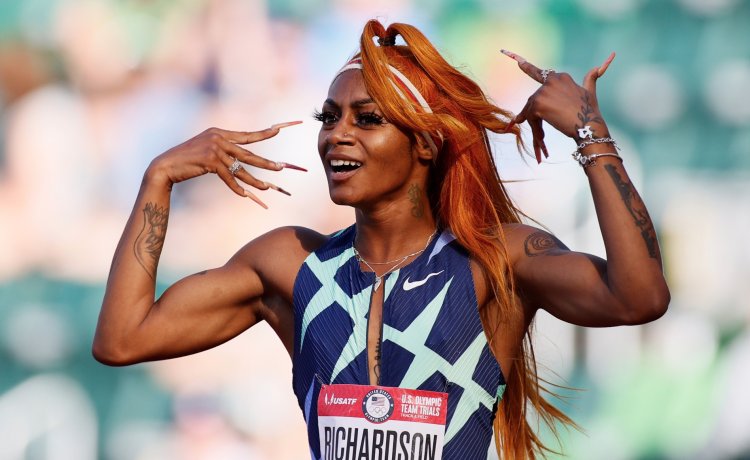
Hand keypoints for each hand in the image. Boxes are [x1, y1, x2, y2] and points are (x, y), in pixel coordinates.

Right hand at [147, 121, 304, 207]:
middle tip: (281, 167)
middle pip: (248, 153)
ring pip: (240, 168)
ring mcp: (215, 149)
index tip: (278, 130)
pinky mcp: (210, 161)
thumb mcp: (206, 150)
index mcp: (219, 132)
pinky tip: (244, 194)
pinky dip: (235, 187)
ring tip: (266, 187)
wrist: (166, 166)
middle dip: (265, 162)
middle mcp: (219, 138)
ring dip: (254, 180)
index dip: (263, 134)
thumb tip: (240, 158)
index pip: (246, 135)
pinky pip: (228, 177)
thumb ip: (223, 150)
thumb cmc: (187, 159)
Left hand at [501, 50, 614, 162]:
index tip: (516, 60)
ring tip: (544, 138)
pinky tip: (541, 139)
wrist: (589, 127)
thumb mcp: (589, 92)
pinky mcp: (538, 103)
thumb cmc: (590, 112)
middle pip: (534, 99)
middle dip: (534, 114)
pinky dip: (534, 128)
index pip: (540, 73)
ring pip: (530, 109)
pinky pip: (528, 117)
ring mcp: (544, 91)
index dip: (526, 67)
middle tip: (541, 133)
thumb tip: (599, 66)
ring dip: (535, 123)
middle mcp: (552, 80)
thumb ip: (590, 78)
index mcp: (561, 77)